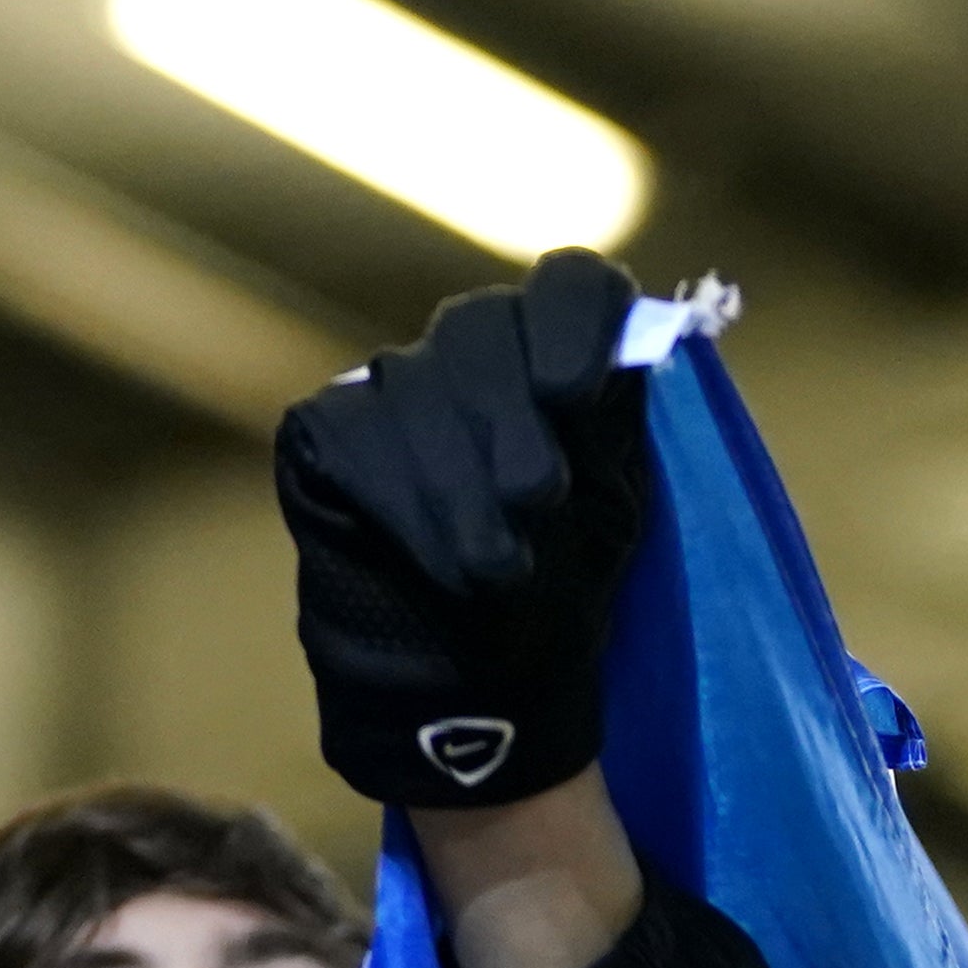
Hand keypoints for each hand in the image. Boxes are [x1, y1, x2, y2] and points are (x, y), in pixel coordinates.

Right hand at [277, 247, 656, 813]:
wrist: (482, 682)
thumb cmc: (560, 587)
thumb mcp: (614, 505)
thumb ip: (622, 421)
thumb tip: (644, 343)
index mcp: (556, 351)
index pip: (570, 284)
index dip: (572, 323)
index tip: (576, 395)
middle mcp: (471, 348)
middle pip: (482, 326)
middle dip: (513, 423)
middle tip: (538, 504)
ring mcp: (390, 383)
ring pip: (418, 389)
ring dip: (465, 491)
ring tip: (499, 572)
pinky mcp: (323, 429)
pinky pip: (359, 437)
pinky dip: (408, 510)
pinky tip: (441, 567)